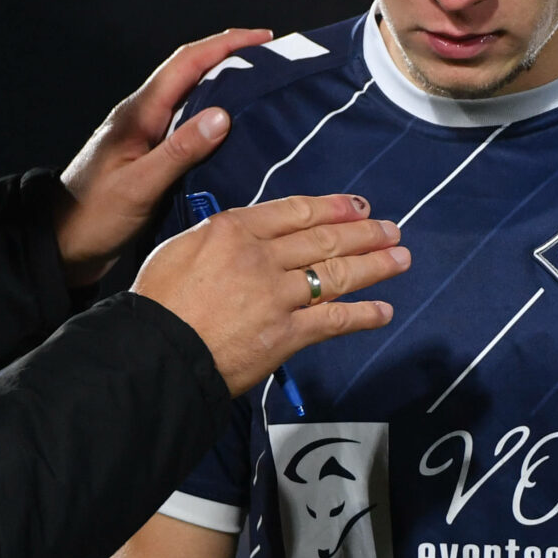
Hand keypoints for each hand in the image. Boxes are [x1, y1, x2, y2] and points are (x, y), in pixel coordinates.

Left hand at [58, 30, 270, 285]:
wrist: (63, 244)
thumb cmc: (93, 216)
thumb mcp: (140, 185)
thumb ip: (180, 150)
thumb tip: (223, 115)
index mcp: (138, 113)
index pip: (186, 63)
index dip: (226, 45)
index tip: (263, 38)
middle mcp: (143, 116)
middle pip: (192, 73)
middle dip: (232, 59)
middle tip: (273, 61)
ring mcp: (146, 135)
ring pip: (192, 99)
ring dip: (226, 87)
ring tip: (264, 90)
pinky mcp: (151, 156)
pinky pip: (189, 126)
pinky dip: (215, 119)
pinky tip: (236, 132)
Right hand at [131, 194, 404, 394]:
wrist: (157, 352)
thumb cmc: (158, 303)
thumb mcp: (180, 249)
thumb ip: (220, 236)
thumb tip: (246, 234)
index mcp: (234, 229)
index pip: (296, 212)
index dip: (333, 208)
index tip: (357, 205)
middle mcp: (262, 257)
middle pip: (324, 238)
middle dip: (364, 233)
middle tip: (391, 229)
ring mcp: (277, 295)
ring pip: (336, 274)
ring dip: (374, 265)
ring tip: (400, 258)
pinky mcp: (286, 333)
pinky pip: (334, 319)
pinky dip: (363, 315)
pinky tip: (384, 311)